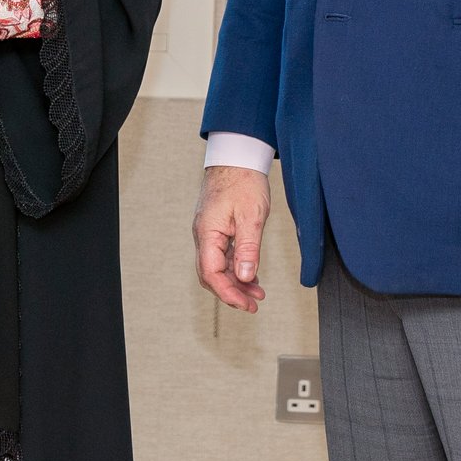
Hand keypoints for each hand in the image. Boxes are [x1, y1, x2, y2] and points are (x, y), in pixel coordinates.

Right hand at [194, 164, 270, 311]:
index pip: (211, 274)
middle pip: (210, 275)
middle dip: (231, 292)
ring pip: (217, 267)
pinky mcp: (216, 228)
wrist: (237, 156)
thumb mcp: (251, 217)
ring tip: (257, 293)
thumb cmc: (243, 181)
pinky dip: (236, 268)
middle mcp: (203, 235)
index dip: (229, 293)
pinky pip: (222, 255)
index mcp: (208, 233)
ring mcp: (208, 232)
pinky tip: (251, 275)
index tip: (247, 304)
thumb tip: (245, 277)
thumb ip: (248, 249)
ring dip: (235, 282)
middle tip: (253, 304)